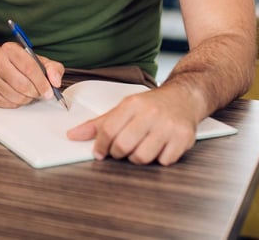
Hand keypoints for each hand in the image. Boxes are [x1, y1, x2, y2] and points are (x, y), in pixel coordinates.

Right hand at [0, 42, 63, 107]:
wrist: (1, 64)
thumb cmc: (22, 64)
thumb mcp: (41, 61)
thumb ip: (53, 69)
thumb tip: (56, 81)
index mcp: (11, 49)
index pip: (29, 68)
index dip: (42, 83)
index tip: (49, 92)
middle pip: (22, 84)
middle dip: (35, 92)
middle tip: (40, 93)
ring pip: (15, 96)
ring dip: (27, 99)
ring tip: (29, 93)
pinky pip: (7, 104)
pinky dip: (17, 103)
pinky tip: (19, 95)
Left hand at [66, 86, 198, 164]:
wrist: (185, 97)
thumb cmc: (152, 105)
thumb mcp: (125, 108)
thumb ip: (99, 124)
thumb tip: (73, 135)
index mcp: (133, 104)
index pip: (108, 130)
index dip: (100, 146)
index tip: (99, 152)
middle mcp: (151, 113)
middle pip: (123, 146)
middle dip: (118, 153)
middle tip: (121, 150)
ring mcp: (168, 126)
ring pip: (142, 157)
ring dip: (138, 158)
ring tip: (141, 147)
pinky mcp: (183, 137)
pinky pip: (164, 161)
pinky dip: (159, 159)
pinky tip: (160, 148)